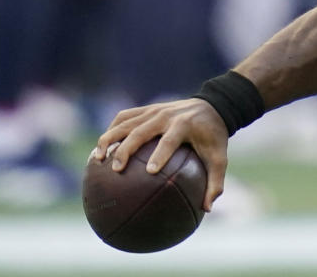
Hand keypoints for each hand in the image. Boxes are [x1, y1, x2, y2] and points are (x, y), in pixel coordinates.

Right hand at [93, 98, 229, 211]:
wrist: (212, 106)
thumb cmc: (213, 137)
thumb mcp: (220, 157)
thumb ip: (216, 182)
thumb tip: (207, 209)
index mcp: (185, 125)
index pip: (170, 139)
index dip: (161, 154)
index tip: (151, 172)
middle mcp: (166, 115)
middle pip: (141, 130)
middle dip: (126, 149)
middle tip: (116, 170)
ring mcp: (154, 110)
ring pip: (125, 122)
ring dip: (109, 138)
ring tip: (97, 159)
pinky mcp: (146, 109)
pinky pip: (123, 118)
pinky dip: (110, 131)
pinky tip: (101, 150)